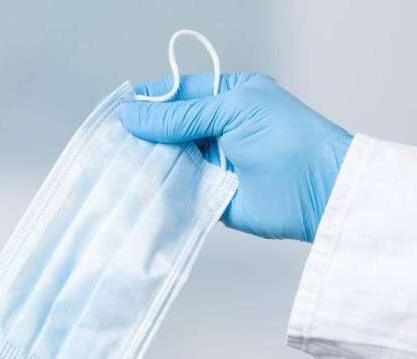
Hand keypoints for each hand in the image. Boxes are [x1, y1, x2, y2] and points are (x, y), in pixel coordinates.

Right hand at [120, 73, 351, 241]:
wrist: (319, 193)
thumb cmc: (286, 139)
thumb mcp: (232, 110)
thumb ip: (180, 115)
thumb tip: (131, 115)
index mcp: (226, 97)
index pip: (177, 94)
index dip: (147, 100)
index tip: (116, 110)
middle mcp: (216, 129)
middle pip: (167, 128)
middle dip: (141, 134)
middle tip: (108, 141)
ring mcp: (210, 163)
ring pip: (167, 159)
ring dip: (146, 162)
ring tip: (114, 163)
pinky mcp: (207, 195)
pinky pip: (175, 190)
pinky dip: (157, 189)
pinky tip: (134, 188)